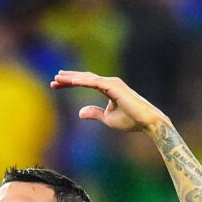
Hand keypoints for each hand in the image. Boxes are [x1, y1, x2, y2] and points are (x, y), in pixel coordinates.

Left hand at [50, 70, 168, 132]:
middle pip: (84, 78)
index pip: (86, 82)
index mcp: (107, 88)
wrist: (147, 122)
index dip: (70, 83)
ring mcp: (112, 83)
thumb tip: (79, 112)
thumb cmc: (131, 120)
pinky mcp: (114, 88)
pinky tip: (72, 82)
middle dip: (68, 79)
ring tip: (58, 78)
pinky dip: (83, 81)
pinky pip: (95, 83)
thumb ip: (94, 113)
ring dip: (72, 78)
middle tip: (53, 80)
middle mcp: (109, 82)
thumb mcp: (107, 118)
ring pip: (88, 79)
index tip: (56, 85)